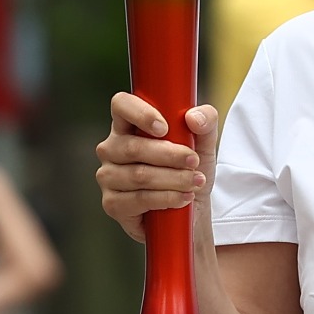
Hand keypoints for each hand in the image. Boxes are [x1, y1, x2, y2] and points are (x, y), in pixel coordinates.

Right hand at [95, 93, 217, 242]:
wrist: (190, 209)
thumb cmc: (189, 170)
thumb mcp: (204, 143)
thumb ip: (206, 121)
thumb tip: (193, 118)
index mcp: (127, 125)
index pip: (121, 105)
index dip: (140, 113)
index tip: (165, 127)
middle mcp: (111, 148)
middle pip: (133, 147)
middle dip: (169, 155)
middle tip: (194, 162)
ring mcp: (108, 176)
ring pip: (139, 175)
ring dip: (173, 179)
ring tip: (195, 182)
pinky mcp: (112, 204)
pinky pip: (138, 200)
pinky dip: (166, 199)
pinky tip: (184, 198)